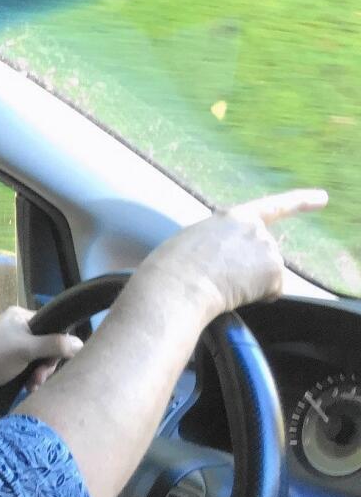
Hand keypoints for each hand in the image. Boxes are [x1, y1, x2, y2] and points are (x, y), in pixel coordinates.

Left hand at [0, 306, 83, 407]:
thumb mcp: (27, 349)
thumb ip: (55, 345)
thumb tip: (81, 343)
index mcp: (20, 315)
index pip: (53, 325)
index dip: (58, 345)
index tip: (53, 362)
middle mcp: (17, 327)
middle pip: (49, 344)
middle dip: (47, 364)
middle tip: (40, 377)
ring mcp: (13, 344)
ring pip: (40, 358)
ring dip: (40, 374)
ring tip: (33, 386)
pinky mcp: (9, 361)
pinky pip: (30, 367)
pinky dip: (31, 377)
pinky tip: (29, 388)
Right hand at [137, 189, 328, 318]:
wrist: (179, 284)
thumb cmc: (174, 267)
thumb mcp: (194, 242)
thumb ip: (219, 243)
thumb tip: (228, 266)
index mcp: (232, 217)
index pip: (274, 207)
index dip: (301, 201)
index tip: (322, 198)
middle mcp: (255, 228)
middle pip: (264, 255)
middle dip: (250, 270)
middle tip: (220, 278)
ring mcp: (266, 248)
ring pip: (266, 275)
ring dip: (250, 284)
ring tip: (222, 284)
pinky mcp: (273, 270)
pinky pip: (272, 292)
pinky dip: (259, 297)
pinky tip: (236, 293)